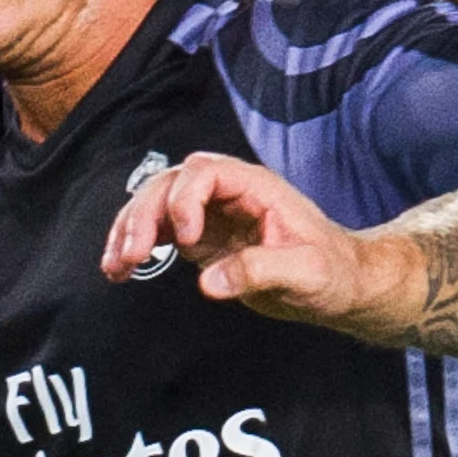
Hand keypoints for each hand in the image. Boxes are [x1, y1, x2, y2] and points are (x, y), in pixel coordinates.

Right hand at [99, 151, 404, 330]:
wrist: (342, 285)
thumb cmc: (334, 272)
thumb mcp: (307, 273)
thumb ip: (260, 271)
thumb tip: (208, 282)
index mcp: (256, 187)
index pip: (205, 171)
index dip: (185, 198)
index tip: (185, 239)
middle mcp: (229, 193)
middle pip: (170, 183)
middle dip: (144, 215)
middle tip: (130, 256)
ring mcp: (212, 214)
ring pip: (157, 204)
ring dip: (130, 230)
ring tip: (116, 266)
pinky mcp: (203, 239)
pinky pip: (160, 233)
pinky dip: (136, 247)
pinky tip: (118, 269)